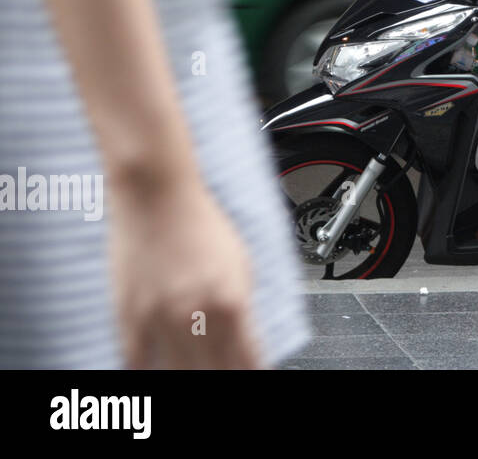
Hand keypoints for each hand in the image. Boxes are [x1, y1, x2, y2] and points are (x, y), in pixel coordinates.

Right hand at [111, 177, 261, 367]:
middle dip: (221, 379)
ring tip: (195, 374)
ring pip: (176, 374)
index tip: (252, 376)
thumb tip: (247, 339)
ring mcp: (159, 319)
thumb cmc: (201, 223)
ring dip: (189, 378)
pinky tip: (156, 374)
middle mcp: (195, 315)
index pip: (247, 361)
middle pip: (212, 374)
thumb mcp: (242, 264)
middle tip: (223, 375)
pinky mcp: (128, 315)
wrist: (158, 196)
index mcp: (231, 302)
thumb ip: (244, 305)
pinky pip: (137, 362)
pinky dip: (148, 372)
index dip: (251, 375)